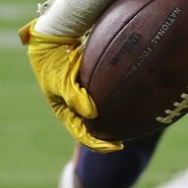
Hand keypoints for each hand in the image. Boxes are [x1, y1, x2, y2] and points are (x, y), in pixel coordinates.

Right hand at [19, 22, 121, 152]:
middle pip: (92, 127)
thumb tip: (92, 114)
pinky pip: (105, 96)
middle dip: (107, 137)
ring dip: (112, 121)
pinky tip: (134, 100)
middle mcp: (74, 105)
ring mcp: (82, 95)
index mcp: (64, 110)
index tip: (116, 147)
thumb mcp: (60, 80)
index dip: (98, 143)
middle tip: (125, 142)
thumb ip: (74, 97)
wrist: (53, 39)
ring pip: (100, 113)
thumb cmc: (53, 61)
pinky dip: (117, 101)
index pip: (83, 133)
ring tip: (131, 126)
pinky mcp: (90, 84)